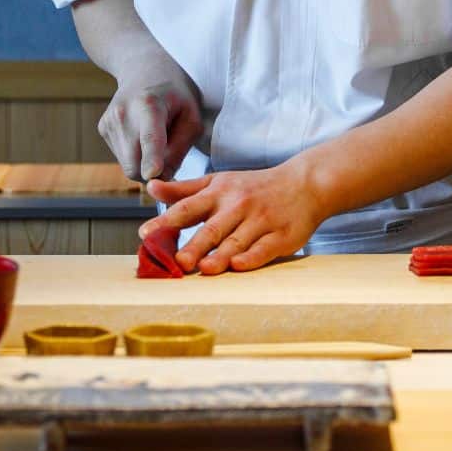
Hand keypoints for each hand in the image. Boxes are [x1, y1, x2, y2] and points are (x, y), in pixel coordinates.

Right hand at [97, 57, 203, 182]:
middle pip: (135, 164)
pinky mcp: (103, 129)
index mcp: (150, 105)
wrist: (143, 68)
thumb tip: (163, 177)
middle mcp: (123, 113)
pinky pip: (122, 158)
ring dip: (145, 163)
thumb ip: (180, 148)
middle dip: (153, 173)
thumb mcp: (191, 116)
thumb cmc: (174, 93)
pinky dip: (136, 155)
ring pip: (128, 166)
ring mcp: (109, 121)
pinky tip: (142, 134)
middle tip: (171, 155)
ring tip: (157, 137)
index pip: (150, 137)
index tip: (152, 174)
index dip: (152, 158)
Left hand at [139, 161, 330, 274]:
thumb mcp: (218, 181)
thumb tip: (151, 187)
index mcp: (219, 193)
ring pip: (237, 241)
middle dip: (194, 245)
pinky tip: (239, 266)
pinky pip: (264, 248)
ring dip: (221, 255)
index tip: (146, 234)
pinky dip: (252, 257)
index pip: (188, 207)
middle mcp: (238, 206)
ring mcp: (261, 221)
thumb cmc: (254, 187)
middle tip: (177, 263)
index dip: (166, 221)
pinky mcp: (282, 236)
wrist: (304, 184)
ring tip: (205, 269)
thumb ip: (183, 189)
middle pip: (212, 228)